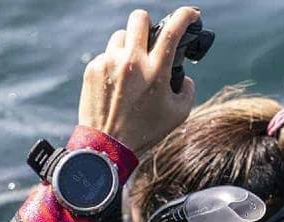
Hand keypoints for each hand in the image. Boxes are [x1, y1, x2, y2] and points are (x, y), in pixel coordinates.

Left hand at [77, 7, 198, 151]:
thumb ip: (187, 89)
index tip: (191, 14)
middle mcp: (132, 61)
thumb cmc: (145, 131)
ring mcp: (109, 63)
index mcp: (156, 70)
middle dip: (147, 24)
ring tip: (131, 68)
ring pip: (121, 36)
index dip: (185, 16)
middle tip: (150, 39)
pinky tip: (116, 84)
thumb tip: (182, 75)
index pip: (173, 30)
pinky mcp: (92, 69)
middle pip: (139, 18)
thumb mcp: (178, 114)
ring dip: (129, 46)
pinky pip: (106, 55)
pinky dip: (114, 65)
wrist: (107, 145)